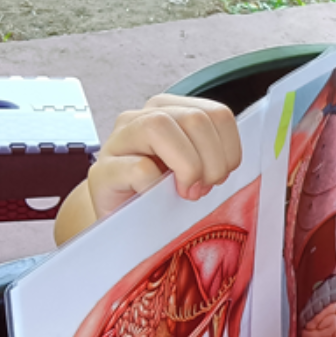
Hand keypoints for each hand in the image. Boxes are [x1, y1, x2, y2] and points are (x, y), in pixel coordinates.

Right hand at [88, 95, 241, 221]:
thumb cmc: (159, 196)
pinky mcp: (103, 170)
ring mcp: (119, 140)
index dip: (228, 149)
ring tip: (184, 192)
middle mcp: (142, 116)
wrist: (120, 225)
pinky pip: (140, 168)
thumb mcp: (192, 170)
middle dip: (211, 162)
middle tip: (203, 189)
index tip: (220, 176)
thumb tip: (232, 163)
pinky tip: (154, 198)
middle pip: (195, 119)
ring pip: (161, 126)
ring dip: (187, 167)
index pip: (217, 113)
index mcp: (170, 112)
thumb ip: (212, 156)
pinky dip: (156, 186)